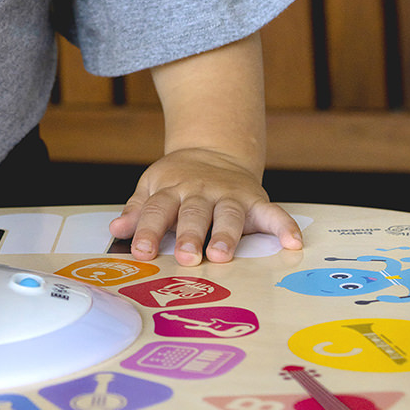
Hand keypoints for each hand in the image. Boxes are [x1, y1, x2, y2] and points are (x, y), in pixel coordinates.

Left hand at [109, 147, 302, 265]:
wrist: (212, 152)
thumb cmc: (178, 181)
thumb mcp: (152, 188)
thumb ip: (137, 211)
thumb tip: (116, 230)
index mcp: (171, 190)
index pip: (156, 210)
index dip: (146, 231)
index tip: (140, 252)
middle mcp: (200, 192)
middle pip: (193, 213)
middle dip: (189, 235)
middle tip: (186, 257)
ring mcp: (229, 195)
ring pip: (228, 214)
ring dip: (226, 234)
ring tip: (222, 254)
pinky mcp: (255, 200)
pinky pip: (273, 212)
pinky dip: (284, 226)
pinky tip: (293, 242)